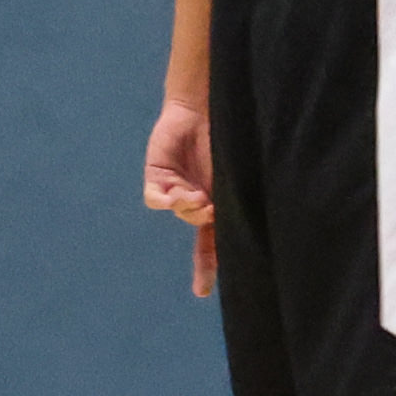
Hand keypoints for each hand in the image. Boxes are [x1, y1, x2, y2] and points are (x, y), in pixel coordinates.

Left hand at [143, 98, 217, 298]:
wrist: (205, 102)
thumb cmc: (229, 132)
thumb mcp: (238, 169)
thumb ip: (230, 195)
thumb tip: (218, 217)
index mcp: (217, 200)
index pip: (213, 240)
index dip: (208, 267)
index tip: (202, 293)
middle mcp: (196, 197)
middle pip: (196, 227)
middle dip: (201, 231)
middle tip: (210, 213)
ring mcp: (175, 187)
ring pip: (179, 211)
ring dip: (189, 209)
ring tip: (200, 198)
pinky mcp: (157, 177)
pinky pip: (157, 199)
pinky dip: (167, 200)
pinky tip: (180, 193)